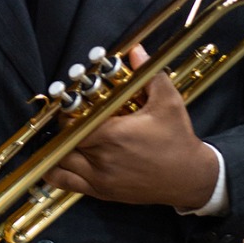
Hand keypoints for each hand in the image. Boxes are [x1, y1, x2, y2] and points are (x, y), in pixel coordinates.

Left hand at [44, 45, 218, 207]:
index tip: (74, 106)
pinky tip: (53, 162)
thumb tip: (136, 50)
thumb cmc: (178, 138)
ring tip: (62, 136)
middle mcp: (102, 158)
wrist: (190, 177)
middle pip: (64, 141)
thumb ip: (148, 75)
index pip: (74, 123)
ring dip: (58, 148)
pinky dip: (56, 172)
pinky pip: (67, 184)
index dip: (69, 113)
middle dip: (64, 128)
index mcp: (113, 134)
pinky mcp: (102, 192)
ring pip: (61, 162)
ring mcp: (100, 179)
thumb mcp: (168, 101)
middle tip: (69, 118)